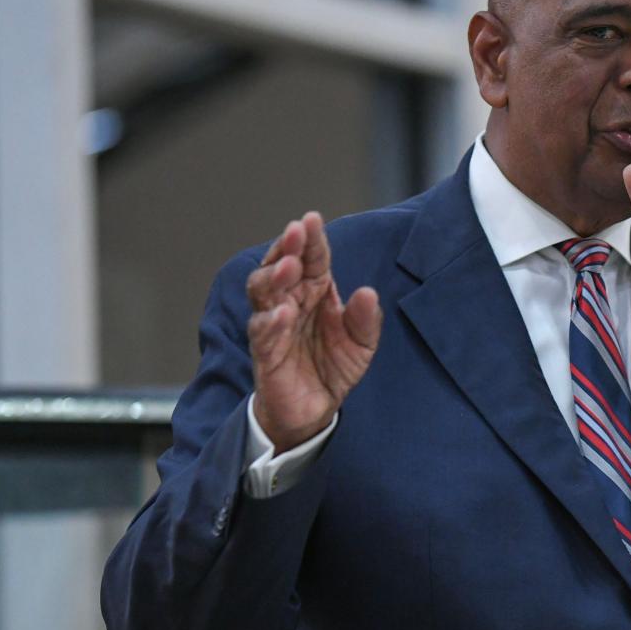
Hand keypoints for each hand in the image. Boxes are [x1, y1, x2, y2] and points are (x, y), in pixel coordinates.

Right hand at [246, 211, 382, 452]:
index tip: (312, 219)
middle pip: (281, 267)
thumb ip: (366, 319)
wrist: (315, 409)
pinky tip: (282, 314)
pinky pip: (263, 334)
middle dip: (287, 248)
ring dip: (274, 277)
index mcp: (314, 291)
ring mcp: (274, 326)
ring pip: (263, 293)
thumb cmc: (333, 366)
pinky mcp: (265, 354)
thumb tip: (368, 293)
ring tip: (288, 266)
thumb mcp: (362, 343)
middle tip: (295, 232)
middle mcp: (290, 302)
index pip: (311, 258)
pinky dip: (271, 323)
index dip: (311, 239)